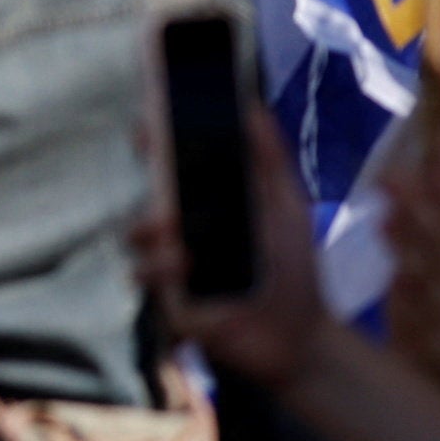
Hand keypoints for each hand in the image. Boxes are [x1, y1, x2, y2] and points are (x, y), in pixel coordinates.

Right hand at [147, 97, 328, 389]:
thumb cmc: (294, 269)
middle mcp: (185, 227)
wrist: (301, 335)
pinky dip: (159, 267)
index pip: (173, 162)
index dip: (156, 138)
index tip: (149, 120)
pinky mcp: (166, 296)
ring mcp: (171, 261)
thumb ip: (270, 159)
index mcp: (210, 202)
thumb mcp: (288, 206)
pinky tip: (183, 267)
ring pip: (138, 233)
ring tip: (175, 230)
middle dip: (148, 178)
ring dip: (151, 227)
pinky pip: (144, 273)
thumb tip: (252, 105)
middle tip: (157, 169)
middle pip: (148, 191)